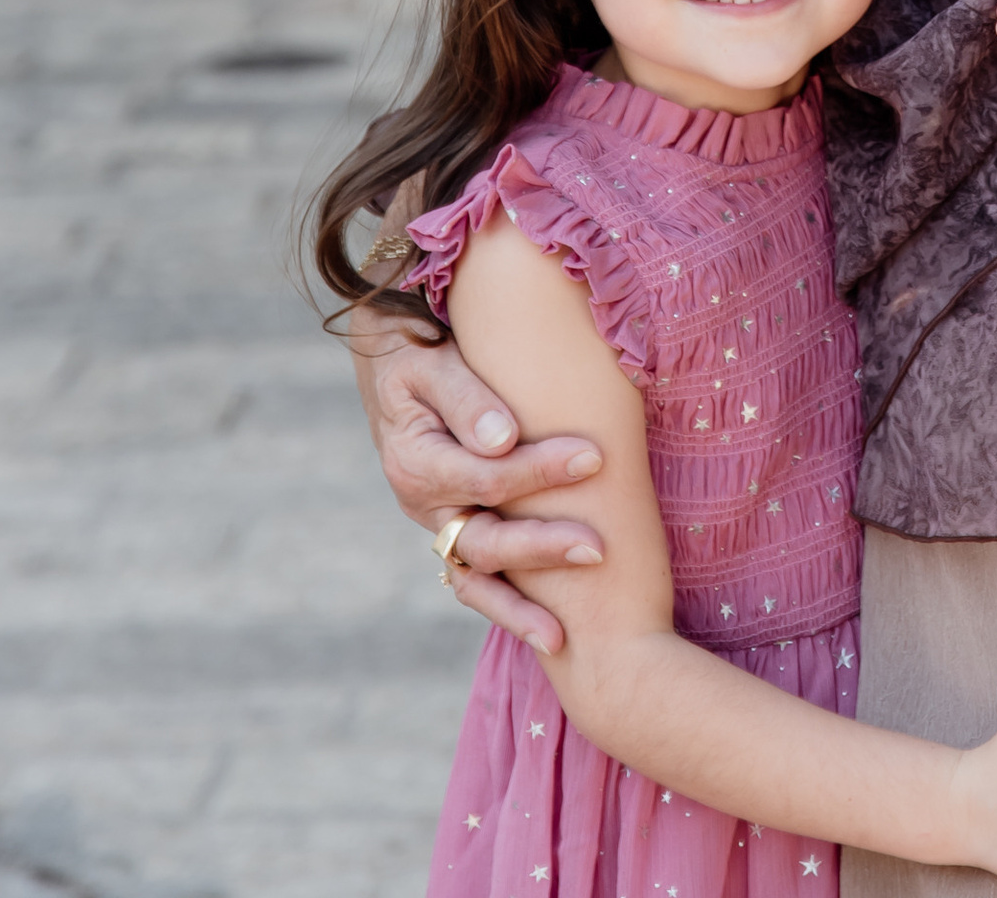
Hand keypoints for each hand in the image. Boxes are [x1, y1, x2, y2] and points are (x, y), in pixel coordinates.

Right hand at [355, 329, 608, 654]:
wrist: (398, 373)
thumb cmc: (422, 358)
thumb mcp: (433, 365)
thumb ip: (467, 399)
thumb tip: (504, 440)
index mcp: (415, 460)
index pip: (485, 476)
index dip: (539, 470)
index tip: (594, 455)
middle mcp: (423, 504)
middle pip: (483, 539)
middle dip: (541, 548)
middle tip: (598, 548)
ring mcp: (439, 525)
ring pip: (477, 576)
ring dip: (518, 607)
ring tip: (560, 637)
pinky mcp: (456, 533)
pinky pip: (479, 581)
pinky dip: (507, 607)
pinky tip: (547, 632)